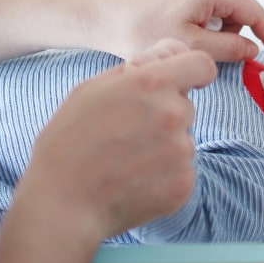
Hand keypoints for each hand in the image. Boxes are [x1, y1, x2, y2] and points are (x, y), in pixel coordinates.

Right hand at [20, 41, 216, 239]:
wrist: (62, 204)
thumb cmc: (68, 142)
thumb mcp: (92, 89)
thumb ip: (135, 69)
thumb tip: (165, 58)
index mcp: (151, 83)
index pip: (202, 65)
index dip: (194, 72)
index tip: (186, 82)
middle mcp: (173, 114)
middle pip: (186, 106)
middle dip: (164, 113)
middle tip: (127, 132)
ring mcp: (181, 152)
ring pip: (182, 140)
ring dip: (163, 146)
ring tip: (124, 161)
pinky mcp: (183, 184)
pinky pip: (181, 170)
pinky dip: (163, 175)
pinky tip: (132, 180)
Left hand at [93, 0, 263, 60]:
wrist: (100, 15)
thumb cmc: (137, 30)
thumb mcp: (190, 46)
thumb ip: (229, 48)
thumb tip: (251, 49)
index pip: (253, 11)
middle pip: (233, 8)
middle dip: (226, 33)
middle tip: (202, 50)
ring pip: (214, 5)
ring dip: (207, 26)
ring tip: (179, 38)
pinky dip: (193, 16)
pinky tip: (170, 26)